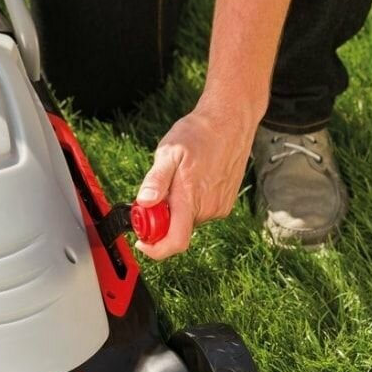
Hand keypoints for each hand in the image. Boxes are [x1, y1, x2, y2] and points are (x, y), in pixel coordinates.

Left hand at [133, 97, 260, 259]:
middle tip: (158, 191)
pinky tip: (193, 179)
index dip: (155, 248)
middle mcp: (207, 209)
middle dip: (162, 218)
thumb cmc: (198, 134)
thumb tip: (144, 203)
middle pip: (177, 230)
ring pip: (188, 220)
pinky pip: (200, 212)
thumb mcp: (169, 152)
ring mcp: (219, 208)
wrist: (229, 122)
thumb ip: (156, 180)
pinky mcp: (225, 204)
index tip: (142, 240)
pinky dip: (190, 202)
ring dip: (177, 207)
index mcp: (191, 198)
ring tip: (179, 177)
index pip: (175, 241)